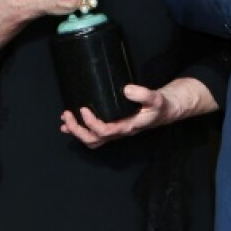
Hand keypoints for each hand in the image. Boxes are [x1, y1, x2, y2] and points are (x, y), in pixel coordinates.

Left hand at [61, 78, 216, 148]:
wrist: (166, 110)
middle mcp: (119, 132)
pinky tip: (70, 123)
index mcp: (127, 127)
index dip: (91, 123)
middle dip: (77, 130)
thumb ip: (143, 94)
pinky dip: (81, 129)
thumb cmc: (160, 106)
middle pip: (94, 140)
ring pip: (93, 140)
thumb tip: (127, 90)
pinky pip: (95, 133)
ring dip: (77, 132)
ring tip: (64, 121)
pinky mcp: (113, 125)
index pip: (105, 131)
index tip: (83, 109)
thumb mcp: (155, 98)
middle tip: (67, 115)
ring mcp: (115, 131)